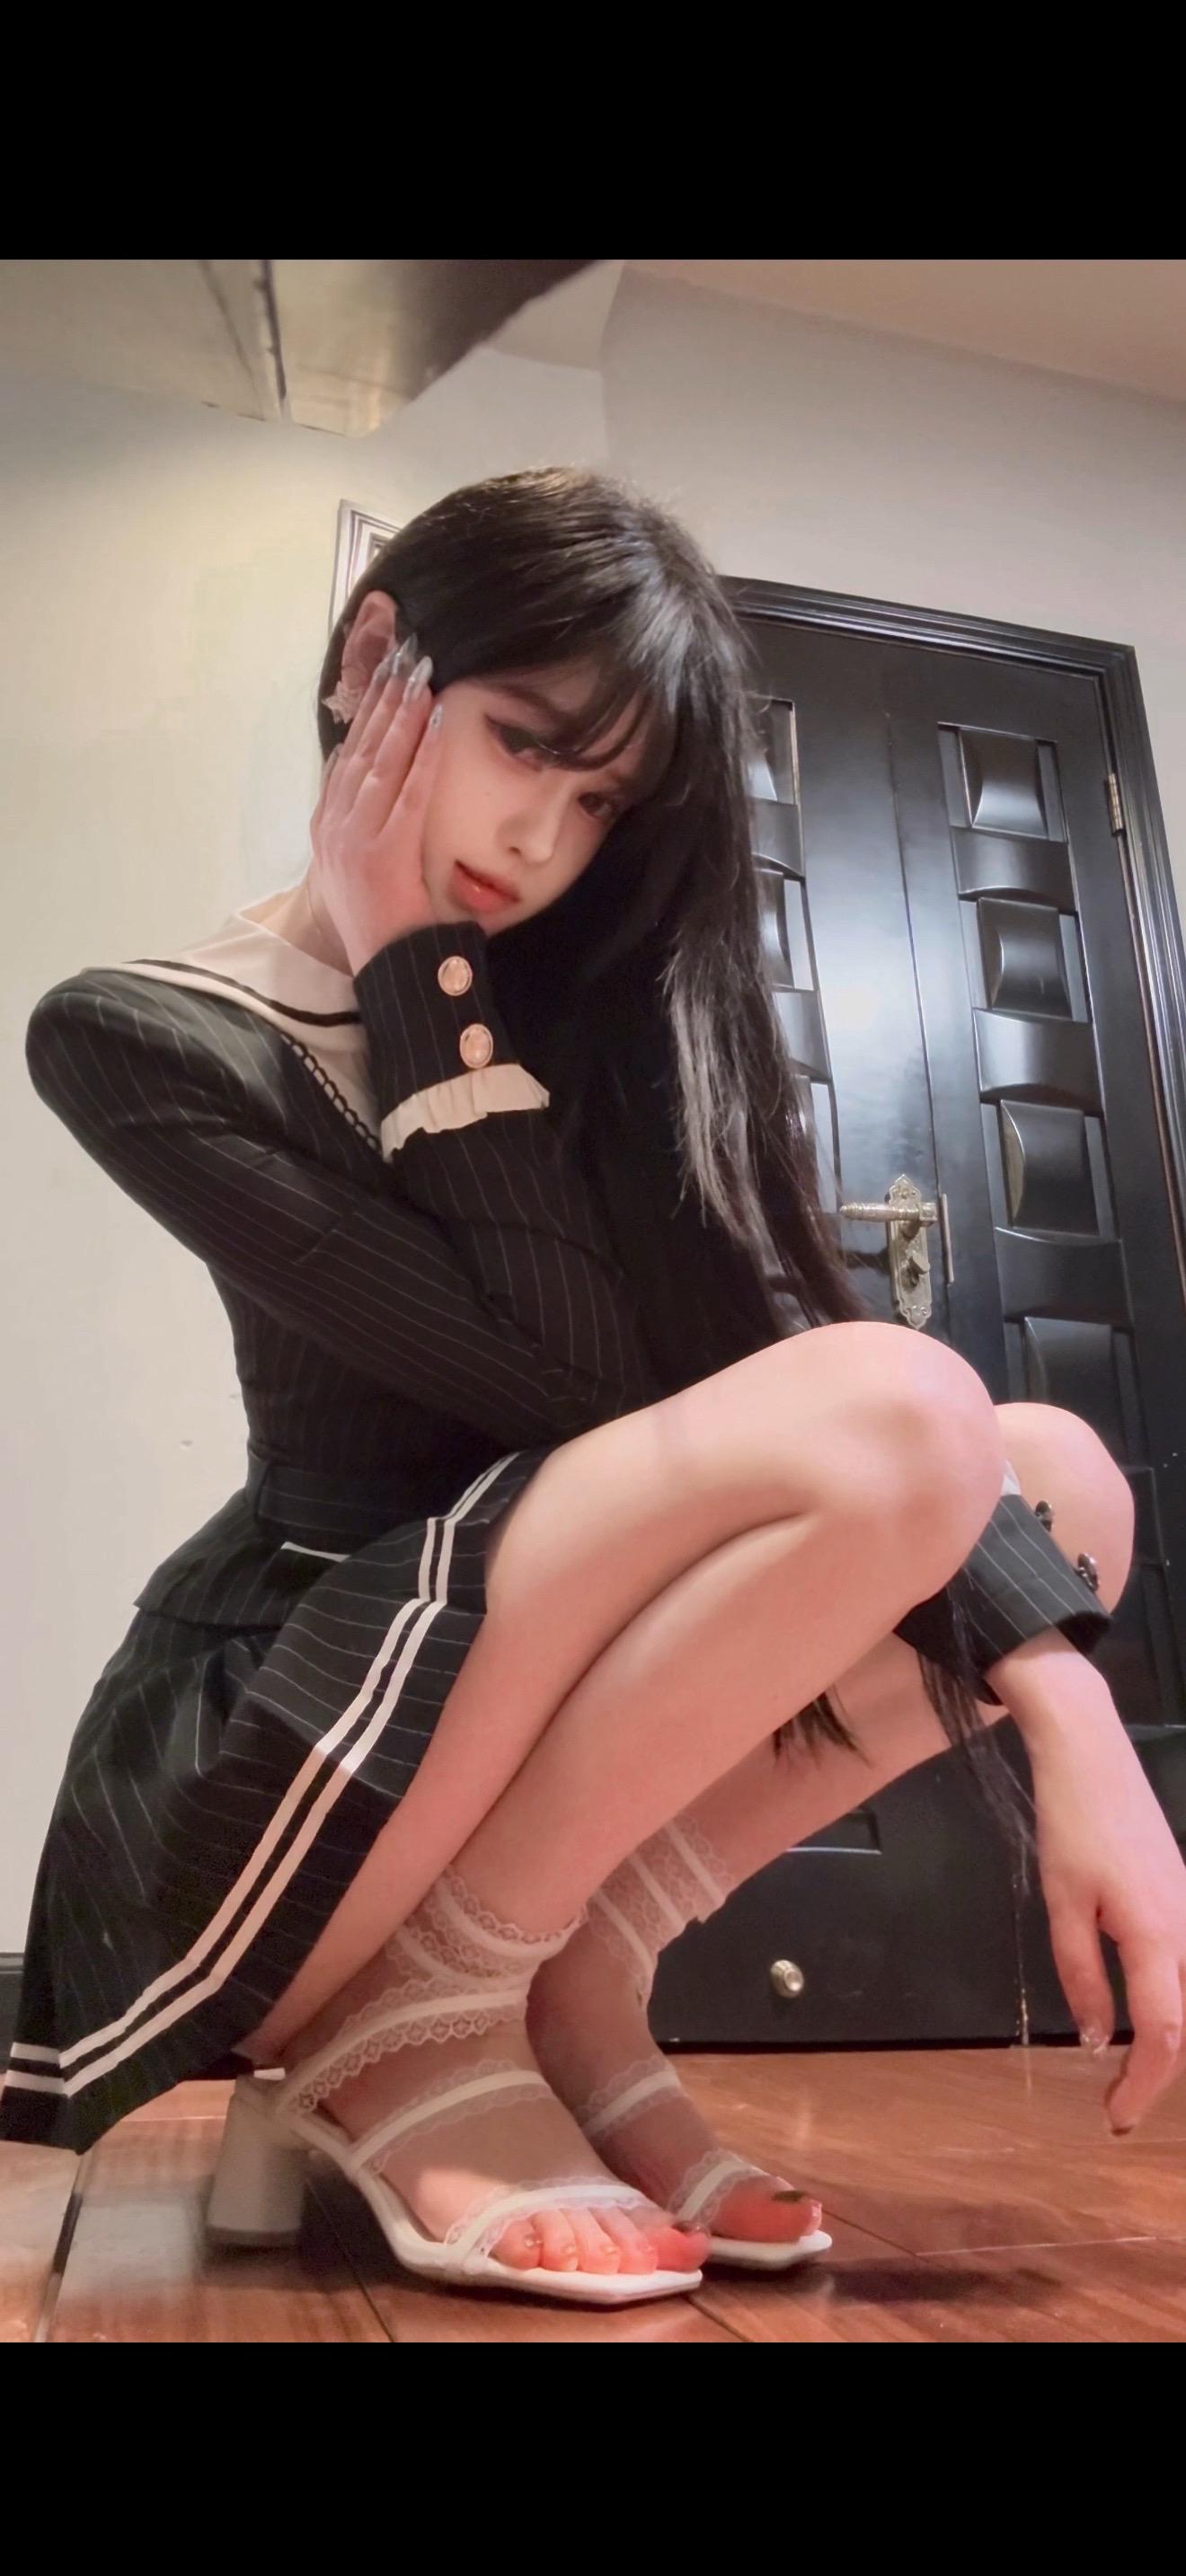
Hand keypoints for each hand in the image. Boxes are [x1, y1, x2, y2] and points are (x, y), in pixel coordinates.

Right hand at [308, 647, 463, 975]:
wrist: (387, 968)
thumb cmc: (385, 920)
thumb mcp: (363, 864)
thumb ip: (367, 823)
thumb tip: (383, 781)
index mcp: (324, 828)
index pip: (346, 756)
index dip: (367, 713)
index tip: (385, 676)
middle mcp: (332, 828)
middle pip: (360, 749)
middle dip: (384, 699)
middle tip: (406, 657)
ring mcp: (353, 840)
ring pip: (380, 763)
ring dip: (402, 716)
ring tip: (422, 677)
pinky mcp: (382, 855)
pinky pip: (407, 795)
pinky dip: (422, 757)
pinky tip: (437, 725)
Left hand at [1024, 1681, 1185, 2129]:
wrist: (1093, 1756)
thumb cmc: (1072, 1826)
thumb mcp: (1062, 1904)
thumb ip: (1080, 1976)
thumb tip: (1099, 2041)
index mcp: (1158, 1938)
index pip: (1163, 2035)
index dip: (1144, 2086)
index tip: (1116, 2120)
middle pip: (1184, 2023)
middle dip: (1155, 2073)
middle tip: (1116, 2108)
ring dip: (1166, 2040)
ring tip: (1129, 2074)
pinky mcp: (1184, 1898)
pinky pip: (1185, 1967)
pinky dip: (1171, 2003)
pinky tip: (1147, 2017)